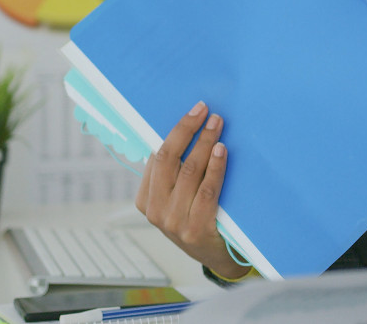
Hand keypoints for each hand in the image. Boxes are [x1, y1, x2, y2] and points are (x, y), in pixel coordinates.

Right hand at [135, 100, 249, 278]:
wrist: (216, 255)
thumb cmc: (196, 216)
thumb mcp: (175, 197)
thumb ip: (174, 171)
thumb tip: (186, 128)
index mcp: (145, 199)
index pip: (158, 155)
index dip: (177, 130)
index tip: (194, 111)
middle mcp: (156, 211)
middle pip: (169, 158)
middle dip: (188, 129)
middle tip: (205, 111)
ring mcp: (175, 222)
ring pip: (189, 170)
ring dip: (205, 142)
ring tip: (217, 124)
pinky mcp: (197, 229)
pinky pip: (207, 189)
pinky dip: (215, 166)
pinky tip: (222, 150)